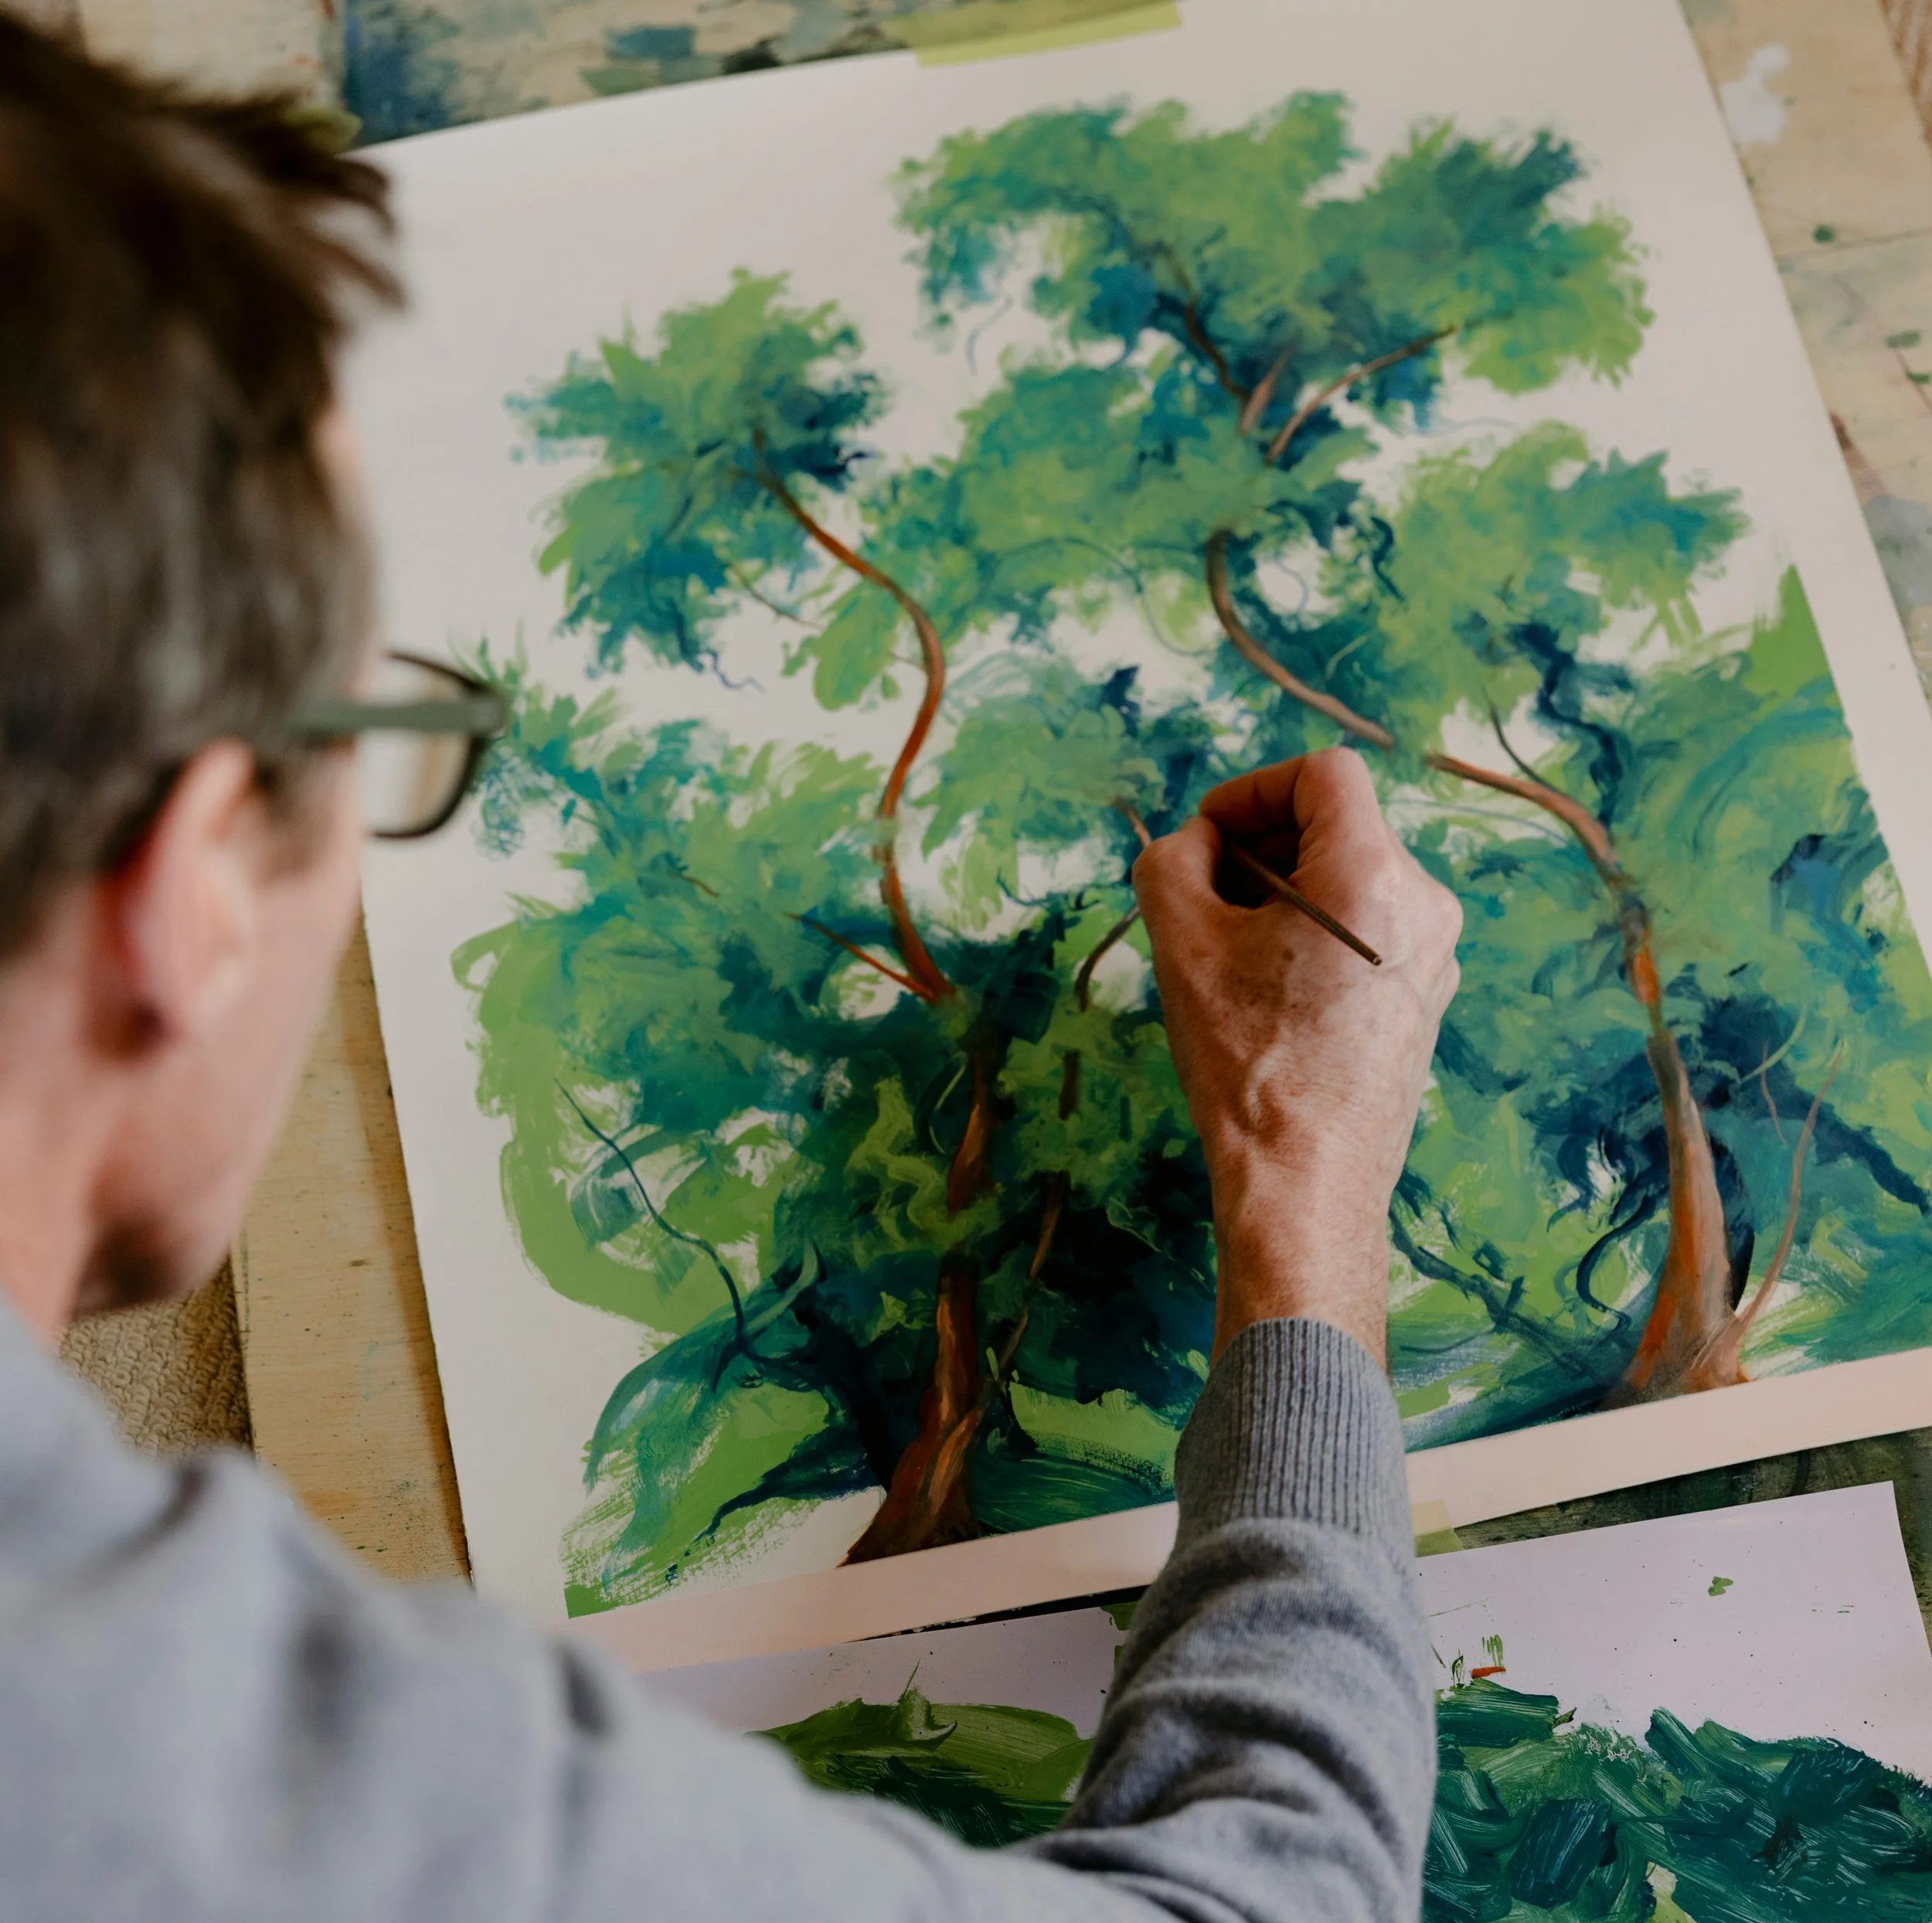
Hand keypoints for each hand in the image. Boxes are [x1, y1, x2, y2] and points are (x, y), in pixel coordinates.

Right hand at [1133, 749, 1461, 1365]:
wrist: (1305, 1183)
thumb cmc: (1246, 1063)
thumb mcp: (1180, 943)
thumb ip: (1173, 860)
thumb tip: (1195, 843)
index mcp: (1373, 876)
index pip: (1323, 773)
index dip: (1252, 789)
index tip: (1207, 839)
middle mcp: (1424, 904)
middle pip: (1337, 825)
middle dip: (1262, 846)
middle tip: (1205, 900)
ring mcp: (1436, 954)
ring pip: (1352, 878)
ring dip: (1285, 892)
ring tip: (1232, 953)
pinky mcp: (1428, 996)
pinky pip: (1370, 929)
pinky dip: (1317, 934)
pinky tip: (1270, 990)